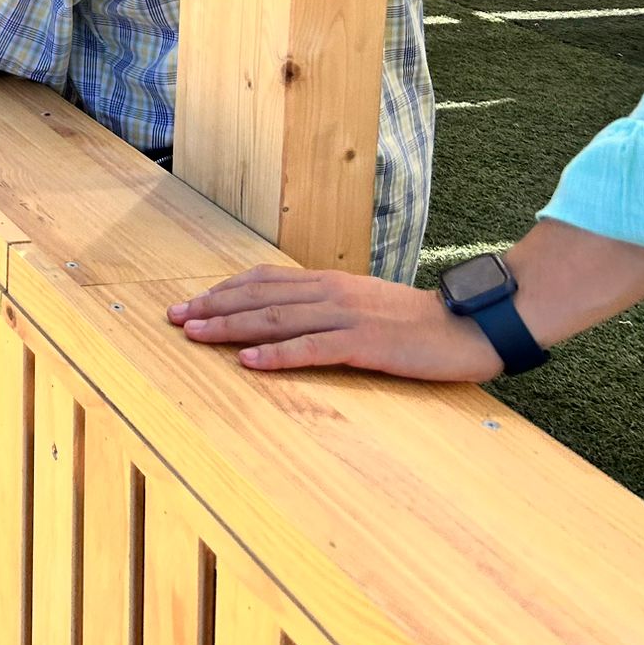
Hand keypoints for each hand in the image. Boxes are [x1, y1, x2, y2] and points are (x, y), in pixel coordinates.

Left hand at [168, 264, 502, 381]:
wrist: (469, 326)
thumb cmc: (417, 322)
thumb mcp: (364, 306)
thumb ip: (327, 307)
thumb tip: (289, 315)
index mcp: (328, 283)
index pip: (263, 282)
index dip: (223, 291)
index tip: (190, 302)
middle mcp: (329, 293)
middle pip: (257, 297)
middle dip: (211, 307)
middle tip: (174, 317)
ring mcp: (345, 317)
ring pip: (274, 319)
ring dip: (229, 328)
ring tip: (194, 334)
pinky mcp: (363, 344)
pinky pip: (310, 349)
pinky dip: (276, 355)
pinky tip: (248, 362)